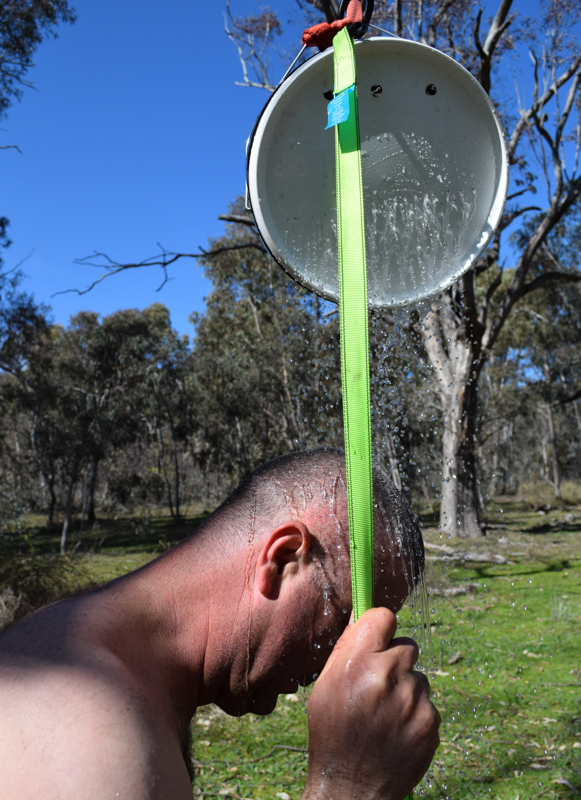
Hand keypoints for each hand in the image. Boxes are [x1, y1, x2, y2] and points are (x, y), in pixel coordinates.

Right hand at [302, 607, 439, 799]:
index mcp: (357, 662)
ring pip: (418, 677)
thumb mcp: (326, 685)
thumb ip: (348, 648)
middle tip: (380, 681)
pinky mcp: (430, 723)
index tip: (377, 638)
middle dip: (395, 659)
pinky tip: (396, 731)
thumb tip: (362, 616)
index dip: (380, 627)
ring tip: (385, 714)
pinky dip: (415, 713)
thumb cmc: (333, 732)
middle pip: (407, 644)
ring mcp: (413, 701)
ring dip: (406, 688)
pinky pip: (426, 703)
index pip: (384, 617)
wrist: (352, 787)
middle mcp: (388, 676)